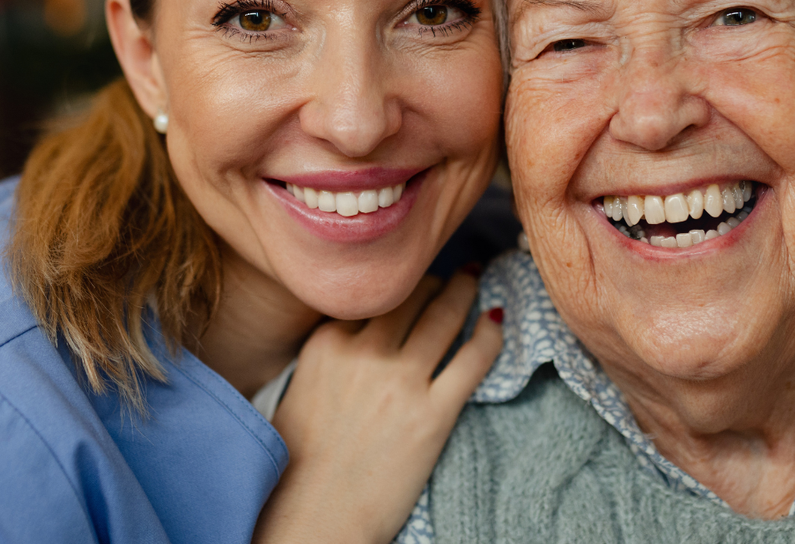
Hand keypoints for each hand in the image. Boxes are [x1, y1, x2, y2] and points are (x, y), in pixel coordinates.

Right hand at [253, 270, 503, 543]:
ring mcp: (400, 381)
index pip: (371, 297)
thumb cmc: (300, 465)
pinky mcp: (433, 414)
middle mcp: (363, 353)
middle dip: (431, 281)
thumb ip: (330, 354)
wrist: (313, 519)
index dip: (395, 286)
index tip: (408, 282)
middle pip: (409, 295)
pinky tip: (496, 322)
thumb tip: (361, 332)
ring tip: (473, 279)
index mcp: (326, 344)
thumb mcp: (299, 389)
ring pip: (444, 316)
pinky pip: (473, 358)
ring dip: (463, 291)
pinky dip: (489, 335)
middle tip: (449, 275)